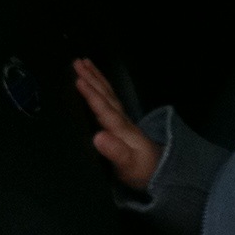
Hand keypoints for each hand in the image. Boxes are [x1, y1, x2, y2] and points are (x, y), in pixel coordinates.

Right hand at [73, 58, 159, 190]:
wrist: (158, 172)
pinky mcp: (121, 122)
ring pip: (108, 93)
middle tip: (76, 62)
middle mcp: (122, 120)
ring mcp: (122, 119)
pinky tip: (95, 81)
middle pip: (106, 95)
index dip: (92, 95)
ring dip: (96, 78)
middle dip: (91, 78)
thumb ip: (115, 152)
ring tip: (84, 62)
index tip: (78, 80)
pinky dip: (101, 86)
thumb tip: (97, 137)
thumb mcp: (128, 165)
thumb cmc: (140, 170)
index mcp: (121, 129)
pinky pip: (109, 99)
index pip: (104, 109)